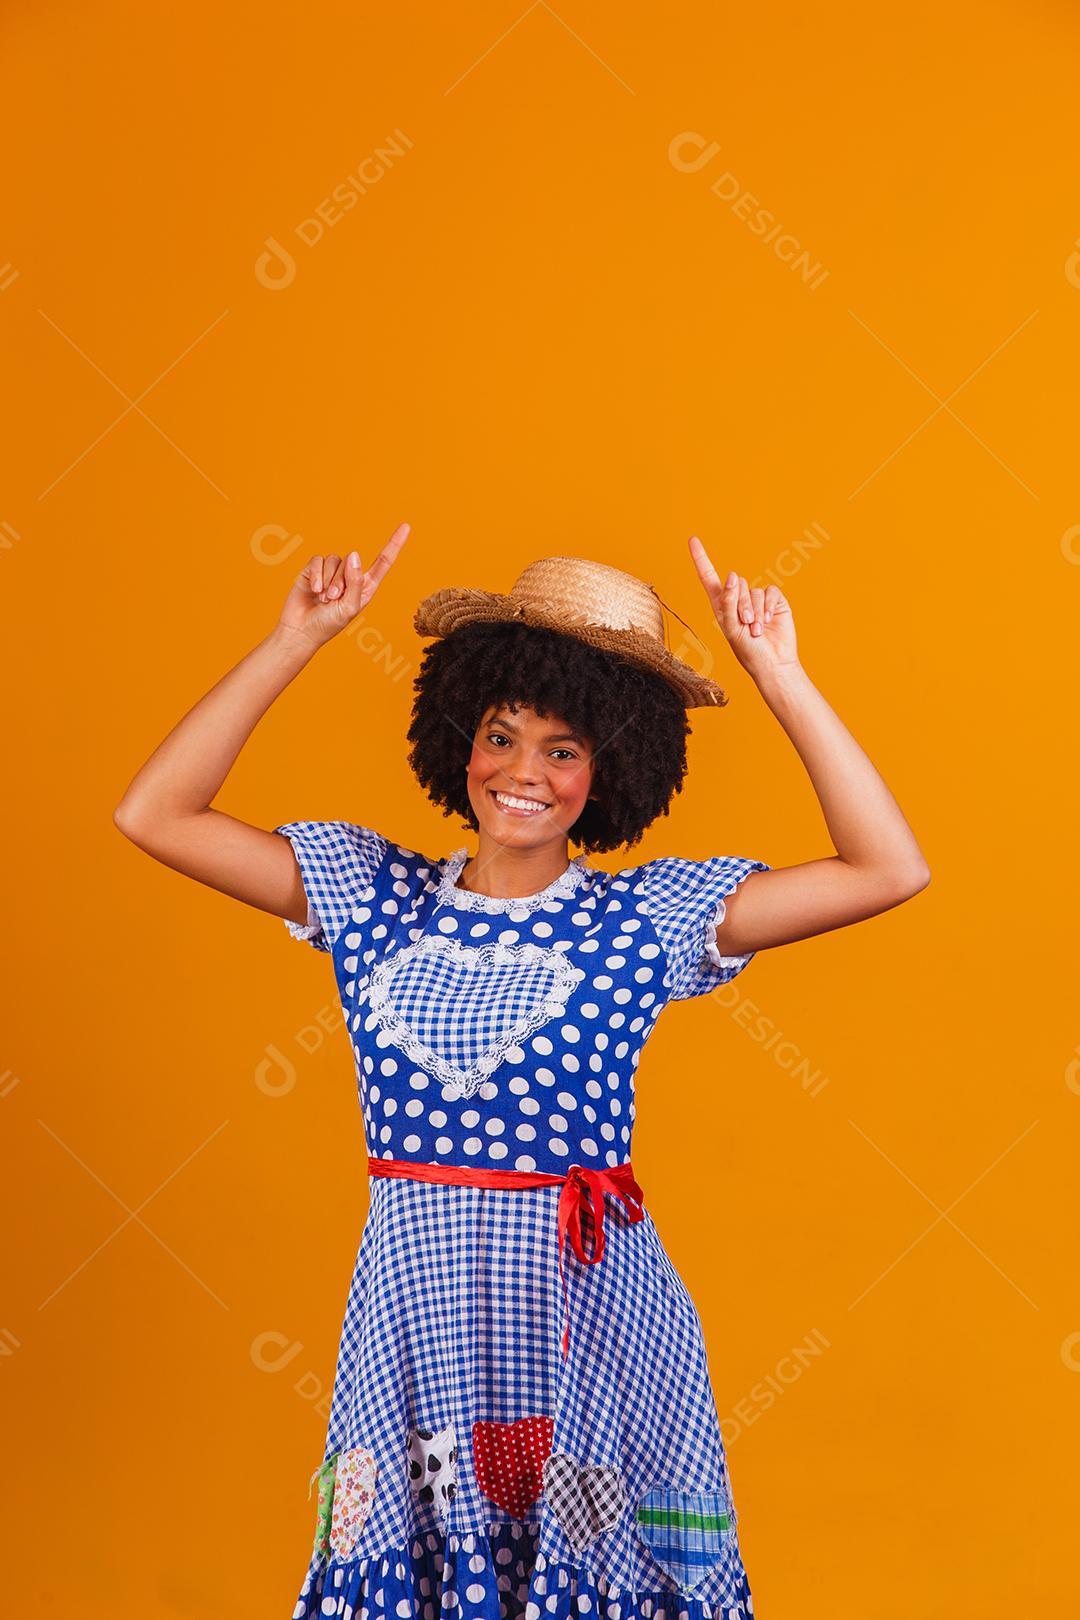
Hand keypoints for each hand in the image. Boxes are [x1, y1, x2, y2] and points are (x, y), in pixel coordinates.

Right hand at [277, 522, 410, 648]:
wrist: (301, 630)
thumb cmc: (328, 624)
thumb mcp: (349, 607)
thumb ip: (355, 581)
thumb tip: (354, 555)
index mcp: (365, 586)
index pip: (383, 562)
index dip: (394, 544)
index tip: (406, 526)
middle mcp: (350, 576)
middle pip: (352, 561)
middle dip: (341, 582)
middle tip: (333, 600)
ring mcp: (332, 572)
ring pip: (335, 560)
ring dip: (328, 581)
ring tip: (323, 599)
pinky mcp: (314, 569)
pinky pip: (318, 560)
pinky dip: (317, 575)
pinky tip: (314, 590)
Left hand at [688, 535, 798, 680]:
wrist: (772, 663)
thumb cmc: (748, 651)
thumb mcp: (730, 628)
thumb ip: (727, 602)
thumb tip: (731, 576)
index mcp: (721, 605)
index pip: (709, 577)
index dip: (701, 559)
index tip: (692, 540)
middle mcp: (738, 599)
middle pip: (735, 583)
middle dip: (740, 604)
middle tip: (746, 624)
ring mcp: (757, 599)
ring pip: (752, 589)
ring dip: (754, 611)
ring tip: (756, 629)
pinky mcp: (774, 601)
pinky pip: (770, 592)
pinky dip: (768, 607)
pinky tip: (768, 621)